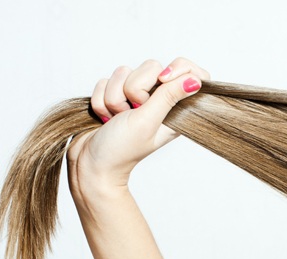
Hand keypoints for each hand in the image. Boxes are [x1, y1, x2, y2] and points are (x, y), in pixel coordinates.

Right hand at [67, 57, 210, 202]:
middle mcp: (159, 101)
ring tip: (117, 119)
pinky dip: (102, 99)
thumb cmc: (121, 149)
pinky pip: (106, 80)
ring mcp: (136, 98)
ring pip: (125, 72)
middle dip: (134, 88)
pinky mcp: (116, 96)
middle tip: (133, 111)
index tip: (162, 80)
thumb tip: (196, 80)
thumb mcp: (148, 121)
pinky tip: (106, 118)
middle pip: (152, 67)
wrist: (91, 163)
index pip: (192, 73)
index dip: (179, 68)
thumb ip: (169, 96)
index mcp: (176, 109)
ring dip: (114, 97)